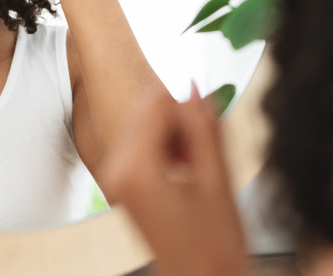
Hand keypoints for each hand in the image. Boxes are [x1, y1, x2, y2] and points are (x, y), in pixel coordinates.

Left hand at [101, 86, 246, 275]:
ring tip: (197, 161)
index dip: (188, 103)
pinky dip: (165, 145)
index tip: (209, 115)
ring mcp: (115, 177)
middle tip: (204, 144)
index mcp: (134, 167)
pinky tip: (187, 166)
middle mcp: (116, 169)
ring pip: (144, 123)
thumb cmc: (213, 246)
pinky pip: (141, 144)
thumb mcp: (217, 178)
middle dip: (178, 117)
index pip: (156, 101)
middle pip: (146, 109)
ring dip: (173, 131)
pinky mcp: (123, 183)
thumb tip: (195, 87)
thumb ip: (204, 125)